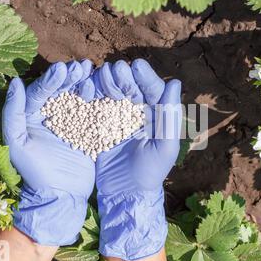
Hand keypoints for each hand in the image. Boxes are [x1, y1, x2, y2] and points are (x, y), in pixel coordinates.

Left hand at [2, 60, 95, 245]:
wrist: (62, 195)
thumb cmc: (35, 171)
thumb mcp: (17, 143)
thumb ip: (13, 112)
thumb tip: (15, 82)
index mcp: (33, 115)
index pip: (42, 91)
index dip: (52, 79)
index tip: (63, 69)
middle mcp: (52, 115)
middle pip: (62, 89)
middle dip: (71, 76)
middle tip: (82, 66)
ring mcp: (72, 122)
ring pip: (78, 96)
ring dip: (85, 83)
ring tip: (93, 72)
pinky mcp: (88, 130)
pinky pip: (93, 111)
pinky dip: (99, 99)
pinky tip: (105, 88)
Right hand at [92, 59, 181, 259]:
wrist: (124, 194)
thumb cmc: (150, 174)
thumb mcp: (164, 148)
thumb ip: (170, 117)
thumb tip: (174, 82)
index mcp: (156, 116)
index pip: (152, 90)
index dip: (145, 77)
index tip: (136, 65)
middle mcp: (138, 113)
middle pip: (131, 88)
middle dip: (123, 76)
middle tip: (115, 68)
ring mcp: (117, 119)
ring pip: (112, 93)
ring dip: (106, 82)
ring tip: (102, 74)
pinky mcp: (100, 126)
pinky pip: (96, 107)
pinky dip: (91, 96)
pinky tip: (87, 88)